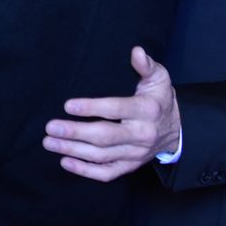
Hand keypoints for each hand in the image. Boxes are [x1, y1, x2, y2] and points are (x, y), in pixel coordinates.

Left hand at [41, 46, 180, 181]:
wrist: (176, 131)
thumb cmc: (159, 99)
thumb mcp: (159, 78)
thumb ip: (146, 65)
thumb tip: (135, 51)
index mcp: (147, 110)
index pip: (116, 109)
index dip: (91, 108)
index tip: (68, 105)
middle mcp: (141, 134)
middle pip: (105, 137)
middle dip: (75, 132)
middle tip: (50, 127)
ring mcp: (135, 153)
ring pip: (101, 156)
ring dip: (73, 150)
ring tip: (50, 142)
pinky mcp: (130, 166)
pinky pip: (106, 174)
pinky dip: (85, 171)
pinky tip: (65, 162)